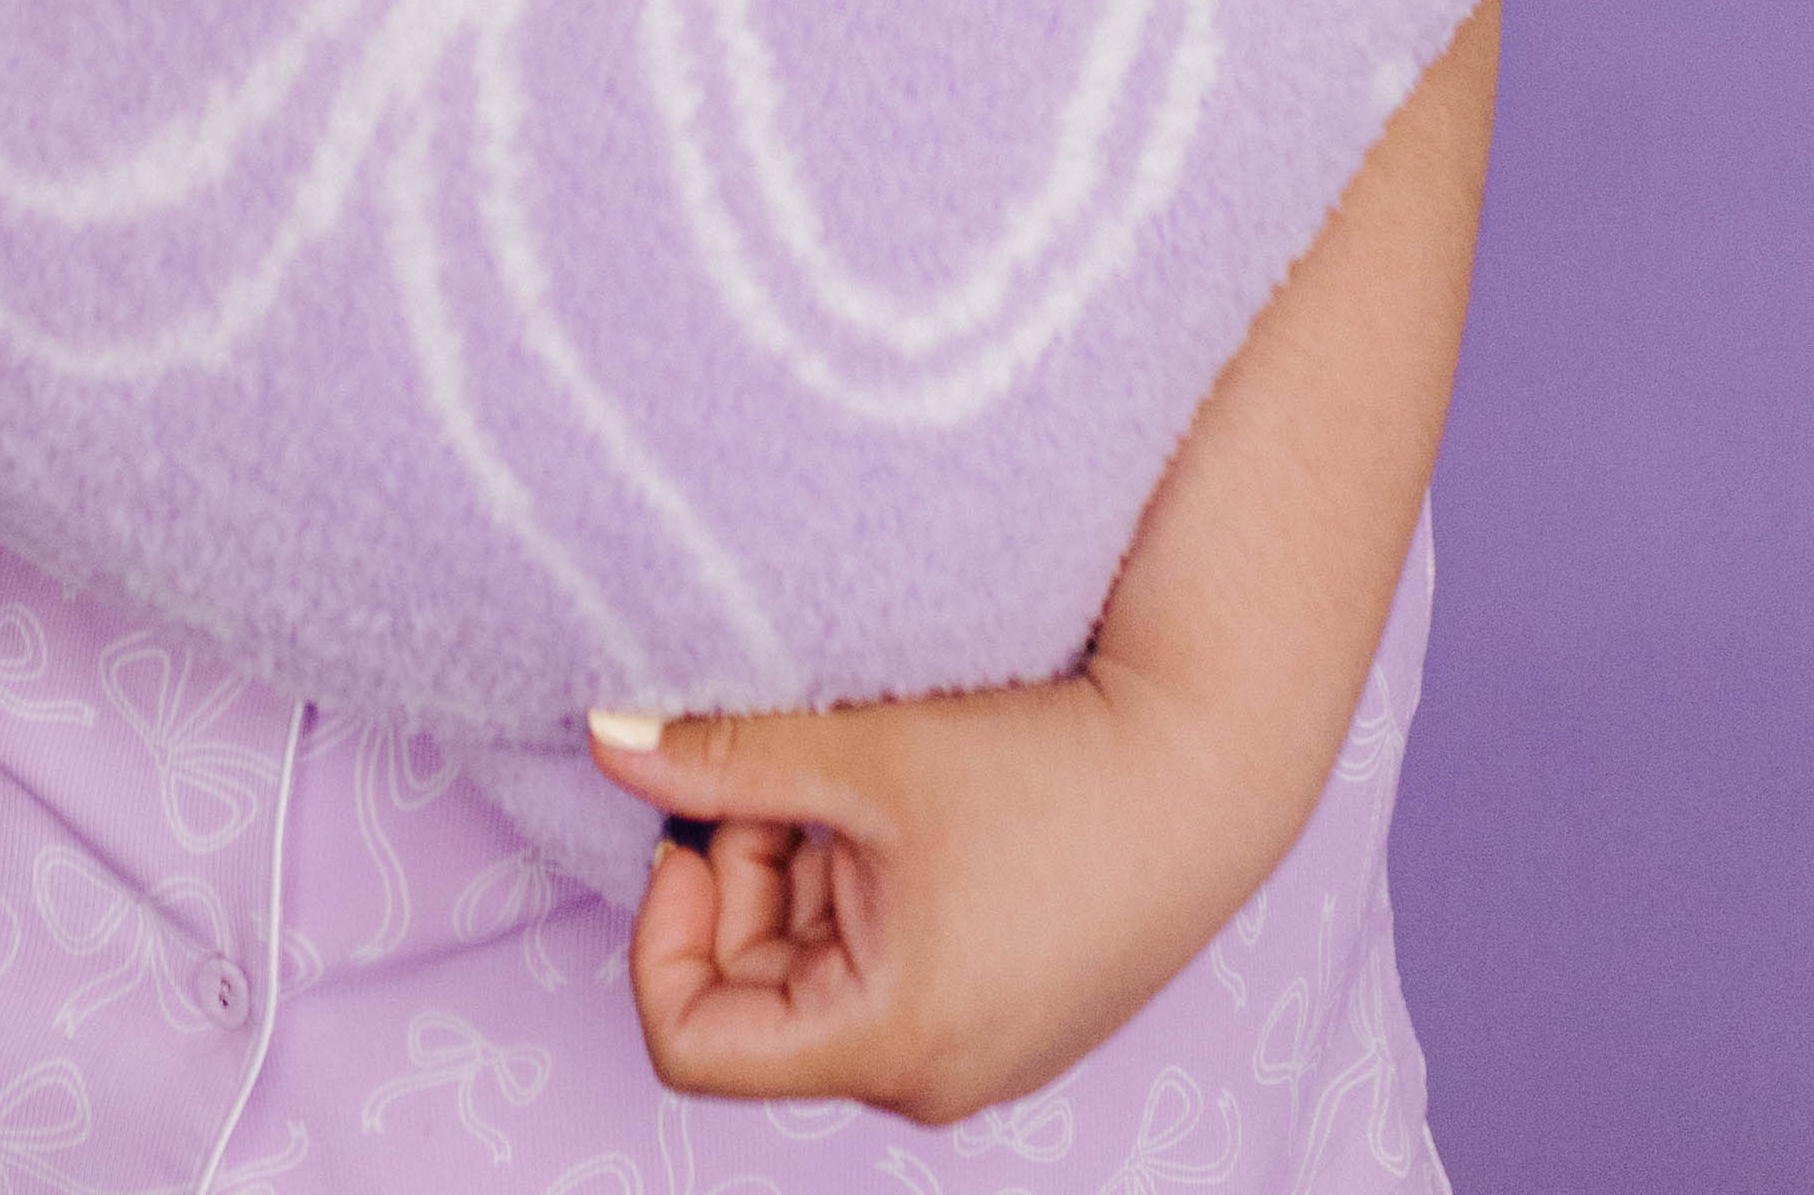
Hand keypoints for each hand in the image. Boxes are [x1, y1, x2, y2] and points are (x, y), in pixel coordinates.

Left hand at [587, 665, 1268, 1124]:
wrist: (1210, 760)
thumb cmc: (1044, 766)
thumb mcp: (862, 756)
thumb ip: (720, 756)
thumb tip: (603, 737)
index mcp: (886, 1045)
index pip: (693, 1043)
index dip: (663, 931)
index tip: (696, 827)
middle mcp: (928, 1077)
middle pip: (758, 994)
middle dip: (749, 873)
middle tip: (792, 769)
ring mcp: (976, 1050)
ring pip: (822, 968)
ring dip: (810, 866)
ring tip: (866, 771)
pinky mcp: (1011, 1009)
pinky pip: (890, 963)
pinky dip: (869, 881)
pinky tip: (914, 799)